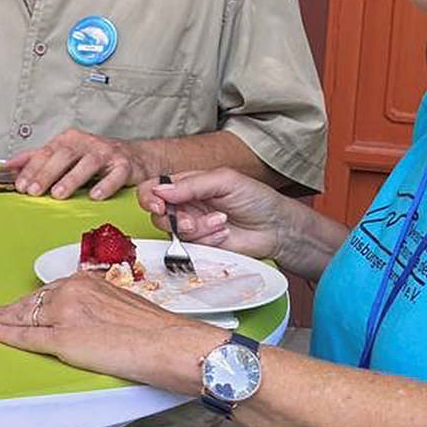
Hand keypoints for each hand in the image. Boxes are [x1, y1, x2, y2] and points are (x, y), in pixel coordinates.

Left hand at [0, 273, 213, 388]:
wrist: (169, 343)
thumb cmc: (156, 330)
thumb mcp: (123, 305)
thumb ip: (100, 306)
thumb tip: (92, 318)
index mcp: (87, 282)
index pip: (50, 291)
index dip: (31, 300)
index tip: (18, 303)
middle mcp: (73, 292)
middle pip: (33, 301)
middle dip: (12, 309)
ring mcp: (66, 315)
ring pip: (26, 317)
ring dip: (4, 320)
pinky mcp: (64, 339)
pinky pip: (28, 337)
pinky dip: (8, 335)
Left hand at [2, 128, 145, 199]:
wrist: (136, 156)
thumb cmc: (95, 157)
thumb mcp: (64, 153)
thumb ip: (36, 159)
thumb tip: (8, 167)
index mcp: (69, 140)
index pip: (46, 152)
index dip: (32, 169)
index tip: (20, 185)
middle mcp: (87, 143)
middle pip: (64, 156)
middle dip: (46, 174)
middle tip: (33, 191)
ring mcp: (107, 153)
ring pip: (88, 164)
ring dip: (72, 179)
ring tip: (58, 194)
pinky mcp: (125, 165)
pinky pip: (115, 174)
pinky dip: (105, 184)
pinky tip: (94, 195)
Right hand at [137, 168, 291, 261]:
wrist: (276, 228)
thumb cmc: (255, 199)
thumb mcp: (225, 181)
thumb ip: (191, 184)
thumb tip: (159, 190)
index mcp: (187, 184)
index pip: (154, 187)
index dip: (150, 196)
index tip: (159, 204)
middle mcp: (185, 204)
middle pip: (158, 213)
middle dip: (174, 218)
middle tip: (190, 221)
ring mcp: (190, 226)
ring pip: (172, 231)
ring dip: (196, 228)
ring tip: (221, 222)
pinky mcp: (199, 245)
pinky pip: (189, 246)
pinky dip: (207, 240)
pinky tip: (224, 233)